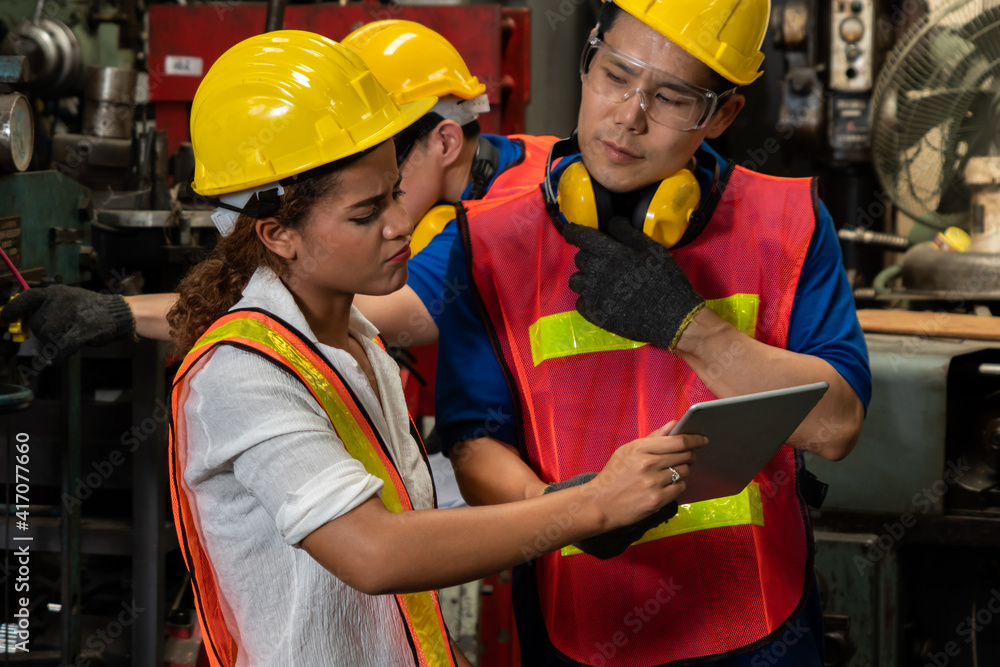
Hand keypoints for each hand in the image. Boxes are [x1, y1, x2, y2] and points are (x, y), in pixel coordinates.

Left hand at [0, 285, 135, 363]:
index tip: (5, 318)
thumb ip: (46, 309)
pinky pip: (60, 348)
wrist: (118, 313)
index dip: (13, 310)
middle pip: (38, 325)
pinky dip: (56, 357)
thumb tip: (23, 322)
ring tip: (66, 342)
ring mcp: (71, 316)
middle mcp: (60, 301)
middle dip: (44, 334)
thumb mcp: (67, 300)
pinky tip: (56, 360)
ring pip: (47, 337)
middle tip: (60, 333)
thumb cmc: (91, 309)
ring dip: (52, 345)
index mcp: (55, 292)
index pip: (26, 298)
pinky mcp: (81, 331)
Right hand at [544, 422, 705, 558]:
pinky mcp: (657, 500)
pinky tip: (666, 485)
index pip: (677, 441)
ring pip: (684, 472)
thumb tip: (673, 425)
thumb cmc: (613, 475)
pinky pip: (679, 488)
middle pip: (685, 456)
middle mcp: (648, 464)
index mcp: (640, 449)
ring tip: (670, 472)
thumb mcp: (627, 451)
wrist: (599, 504)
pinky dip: (677, 485)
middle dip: (690, 455)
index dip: (694, 439)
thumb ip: (653, 438)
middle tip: (688, 457)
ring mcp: (653, 483)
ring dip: (682, 471)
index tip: (702, 439)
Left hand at [562, 216, 704, 349]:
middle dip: (588, 256)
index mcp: (610, 253)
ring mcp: (594, 295)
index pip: (580, 236)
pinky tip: (602, 299)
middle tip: (605, 261)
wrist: (672, 317)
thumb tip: (612, 221)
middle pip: (579, 258)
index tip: (572, 232)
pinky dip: (587, 299)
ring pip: (576, 280)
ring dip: (585, 277)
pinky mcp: (595, 314)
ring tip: (601, 281)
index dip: (573, 232)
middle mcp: (597, 272)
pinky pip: (580, 303)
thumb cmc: (665, 279)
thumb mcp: (652, 249)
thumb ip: (628, 233)